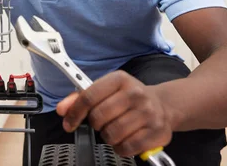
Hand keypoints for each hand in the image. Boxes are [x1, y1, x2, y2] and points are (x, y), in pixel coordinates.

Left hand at [56, 71, 173, 157]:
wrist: (163, 105)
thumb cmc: (128, 98)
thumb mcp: (106, 90)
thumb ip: (81, 98)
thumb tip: (63, 109)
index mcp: (119, 79)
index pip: (89, 96)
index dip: (75, 112)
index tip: (68, 122)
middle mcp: (136, 93)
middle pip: (99, 117)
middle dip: (95, 124)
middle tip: (101, 123)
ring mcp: (149, 113)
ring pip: (112, 134)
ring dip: (108, 137)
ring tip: (114, 130)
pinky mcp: (157, 132)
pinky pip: (127, 148)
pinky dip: (120, 148)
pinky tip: (125, 139)